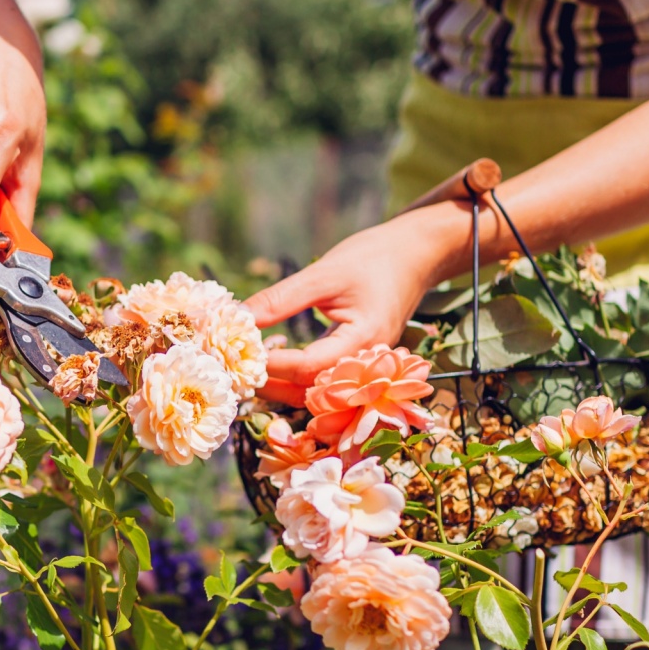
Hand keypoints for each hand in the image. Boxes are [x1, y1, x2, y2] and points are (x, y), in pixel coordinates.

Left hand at [243, 210, 463, 402]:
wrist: (415, 254)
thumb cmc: (373, 258)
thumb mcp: (324, 274)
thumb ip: (281, 299)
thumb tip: (239, 318)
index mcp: (364, 340)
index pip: (308, 367)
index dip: (269, 363)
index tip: (235, 350)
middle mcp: (367, 364)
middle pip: (311, 392)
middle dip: (270, 383)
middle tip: (233, 367)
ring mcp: (364, 367)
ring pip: (317, 395)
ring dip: (281, 386)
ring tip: (249, 364)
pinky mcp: (359, 364)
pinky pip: (324, 384)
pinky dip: (296, 378)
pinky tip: (275, 357)